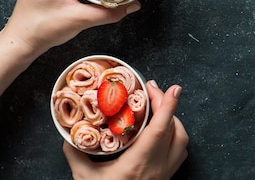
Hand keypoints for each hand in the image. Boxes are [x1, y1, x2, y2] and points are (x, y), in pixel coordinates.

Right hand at [63, 81, 188, 179]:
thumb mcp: (84, 177)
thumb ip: (76, 154)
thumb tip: (69, 135)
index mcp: (138, 164)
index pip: (160, 130)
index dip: (168, 106)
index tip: (173, 88)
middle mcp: (157, 168)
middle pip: (173, 130)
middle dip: (167, 106)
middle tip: (153, 91)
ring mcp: (165, 174)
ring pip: (181, 141)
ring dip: (174, 121)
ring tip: (159, 108)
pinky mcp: (167, 178)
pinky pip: (180, 153)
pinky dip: (176, 137)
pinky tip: (164, 133)